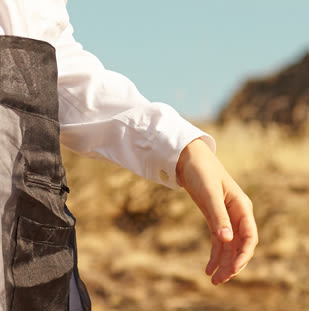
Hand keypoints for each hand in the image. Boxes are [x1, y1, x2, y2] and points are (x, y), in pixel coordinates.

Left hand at [176, 137, 257, 284]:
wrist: (186, 156)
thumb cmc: (200, 170)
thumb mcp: (209, 192)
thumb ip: (218, 215)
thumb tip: (227, 240)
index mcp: (242, 206)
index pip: (249, 237)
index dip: (244, 255)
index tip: (233, 269)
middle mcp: (237, 214)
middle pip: (240, 246)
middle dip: (232, 264)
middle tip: (219, 280)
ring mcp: (226, 218)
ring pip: (229, 247)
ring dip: (223, 264)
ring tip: (213, 280)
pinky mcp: (214, 218)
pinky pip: (219, 242)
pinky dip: (215, 256)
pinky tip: (208, 269)